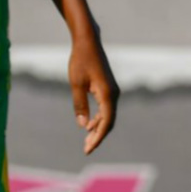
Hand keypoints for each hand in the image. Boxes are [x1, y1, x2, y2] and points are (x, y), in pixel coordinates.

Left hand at [69, 33, 118, 153]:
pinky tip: (89, 125)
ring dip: (98, 128)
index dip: (98, 137)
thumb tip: (83, 126)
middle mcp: (114, 94)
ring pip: (108, 116)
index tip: (89, 148)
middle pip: (108, 121)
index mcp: (108, 94)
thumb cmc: (80, 60)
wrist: (88, 42)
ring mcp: (112, 92)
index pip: (106, 122)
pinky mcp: (108, 89)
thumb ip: (80, 104)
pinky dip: (98, 119)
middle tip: (85, 149)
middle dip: (97, 136)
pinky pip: (106, 109)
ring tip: (86, 140)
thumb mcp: (76, 83)